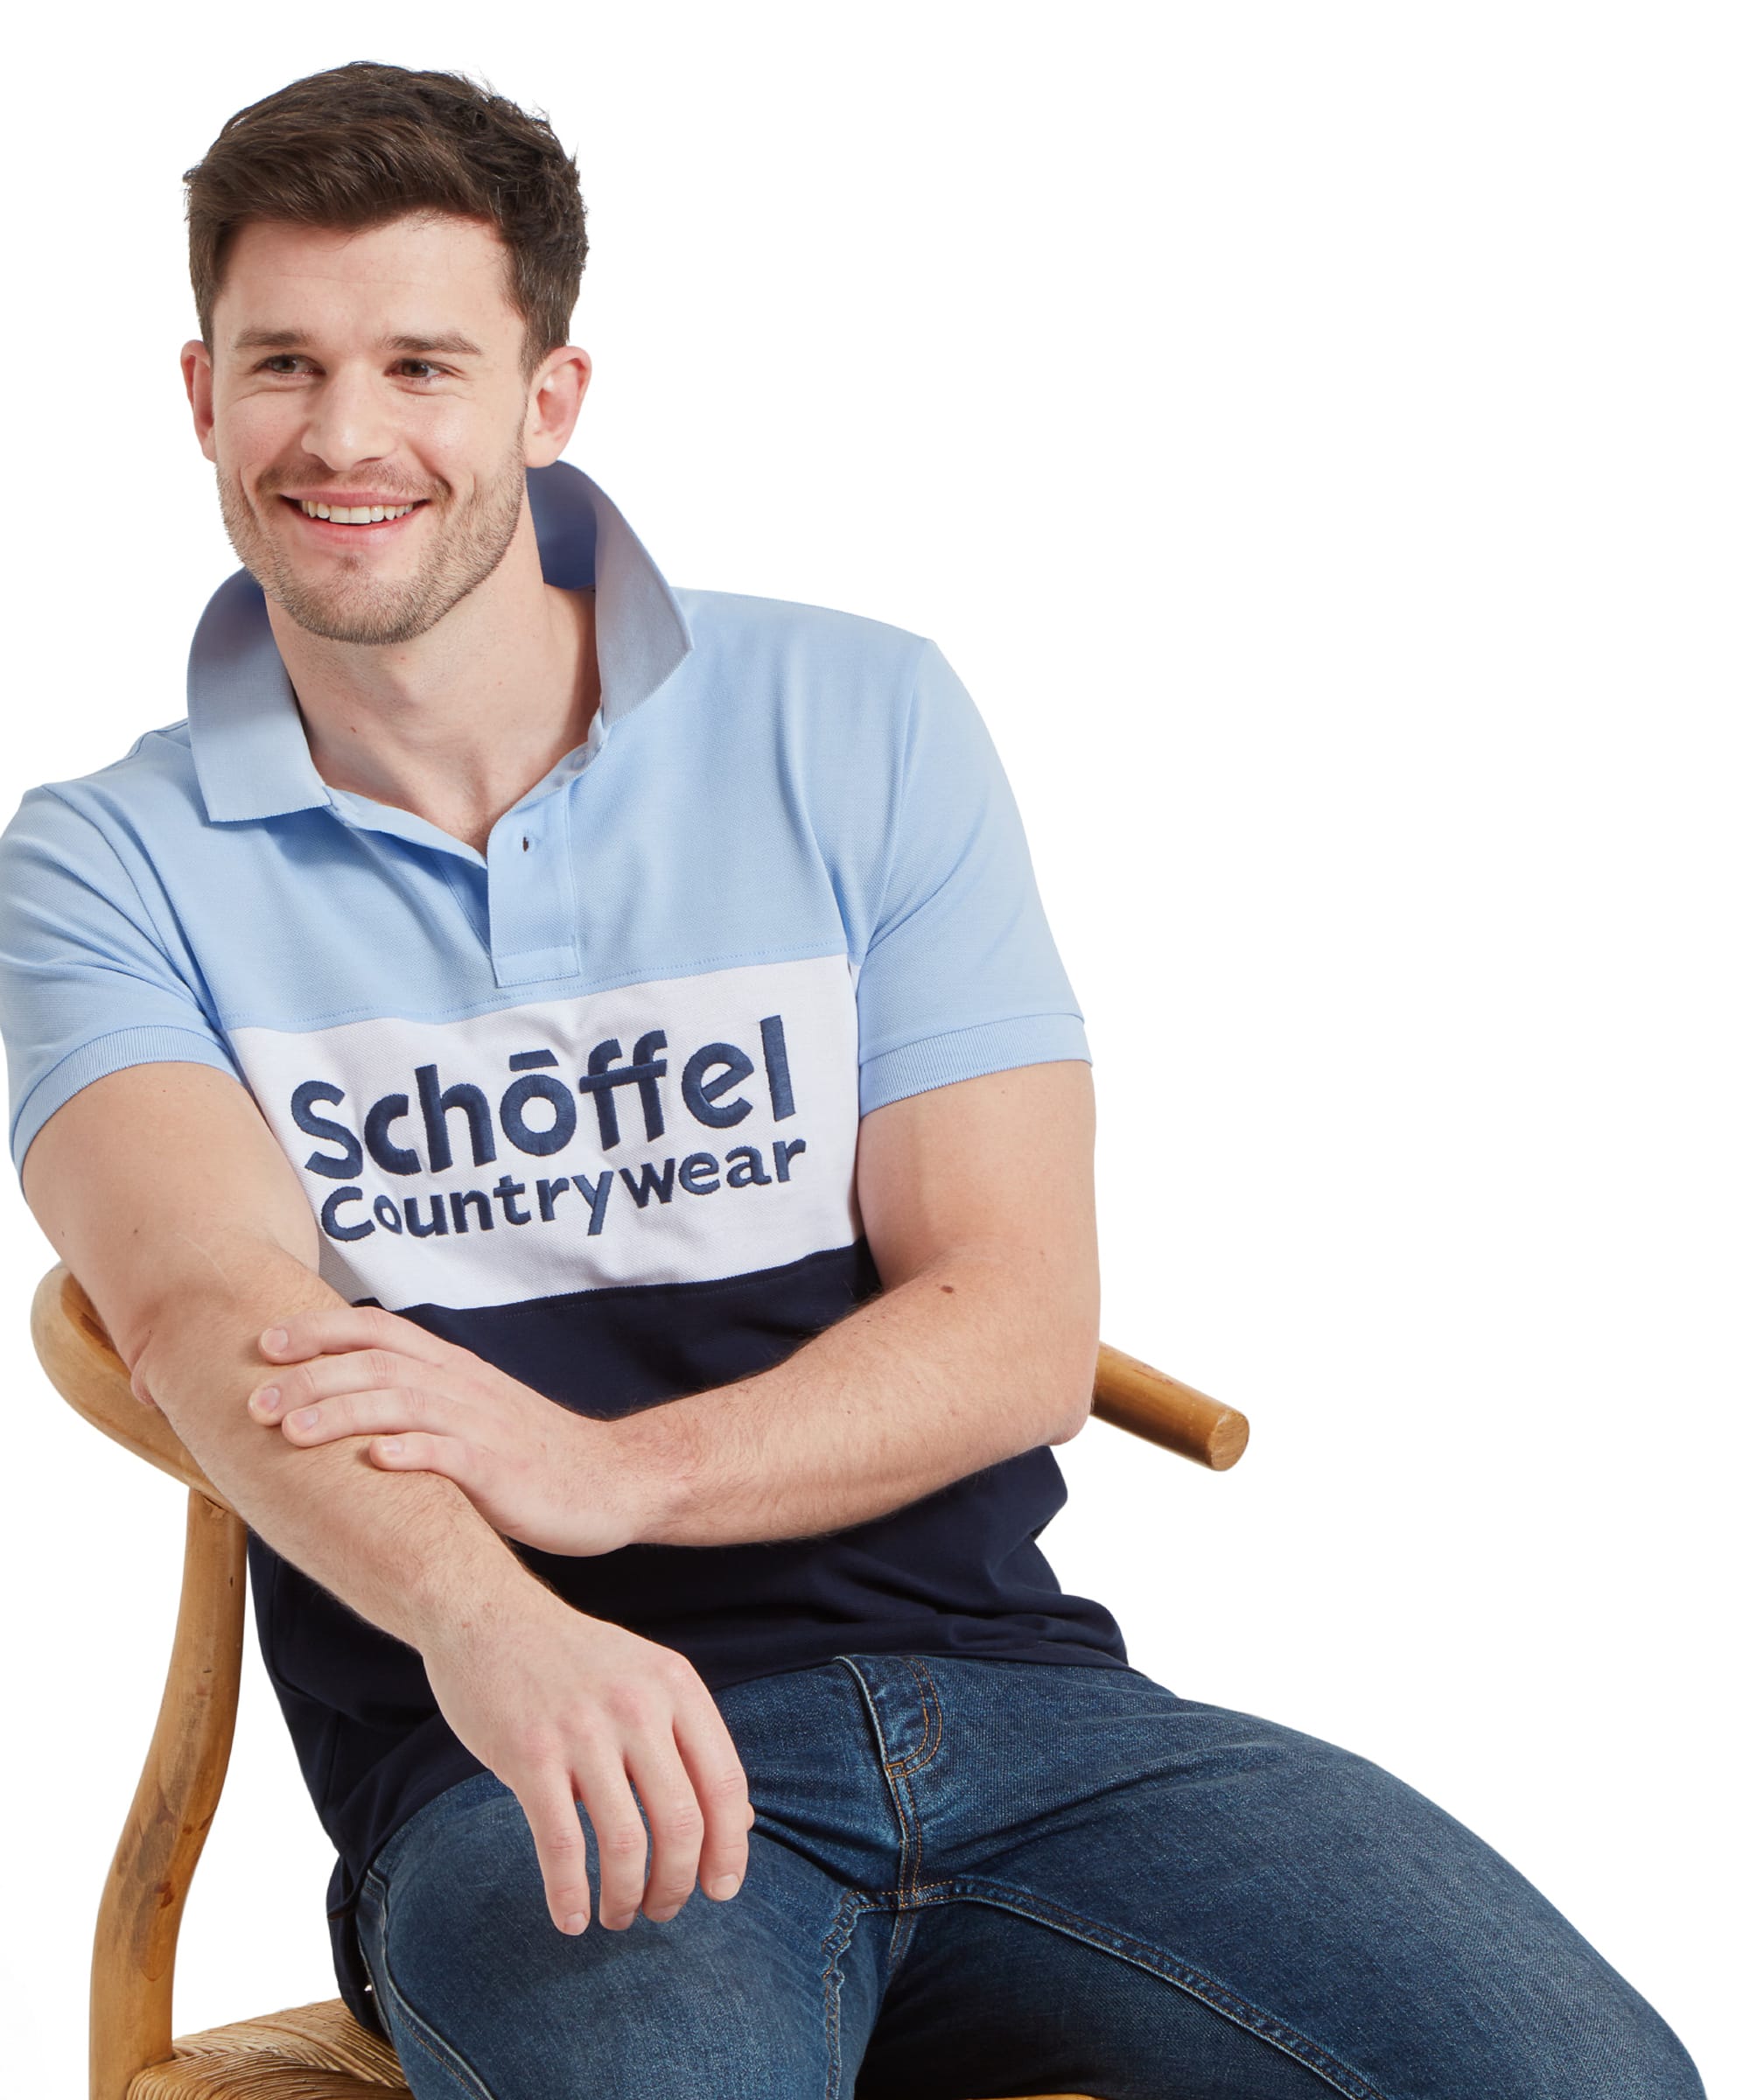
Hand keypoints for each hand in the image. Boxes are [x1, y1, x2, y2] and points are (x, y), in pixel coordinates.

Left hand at [243, 1302, 641, 1556]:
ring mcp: (482, 1425)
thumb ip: (414, 1399)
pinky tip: (374, 1461)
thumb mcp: (468, 1411)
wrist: (608, 1480)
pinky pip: (452, 1455)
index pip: (376, 1329)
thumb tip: (337, 1401)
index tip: (263, 1344)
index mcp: (450, 1367)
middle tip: (254, 1401)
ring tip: (292, 1431)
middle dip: (310, 1377)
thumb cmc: (526, 1451)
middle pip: (376, 1363)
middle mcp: (461, 1386)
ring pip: (403, 1403)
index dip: (318, 1331)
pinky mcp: (501, 1470)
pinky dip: (411, 1452)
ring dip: (343, 1413)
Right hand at [422, 1580, 755, 1935]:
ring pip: (626, 1841)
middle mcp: (637, 1704)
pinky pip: (561, 1843)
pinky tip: (570, 1918)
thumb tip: (741, 1825)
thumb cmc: (572, 1661)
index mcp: (676, 1685)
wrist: (485, 1614)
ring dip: (626, 1896)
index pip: (725, 1782)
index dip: (730, 1848)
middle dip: (679, 1883)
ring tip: (618, 1916)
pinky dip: (569, 1894)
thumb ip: (691, 1745)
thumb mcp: (646, 1681)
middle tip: (664, 1911)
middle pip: (682, 1821)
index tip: (722, 1891)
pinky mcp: (530, 1753)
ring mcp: (583, 1728)